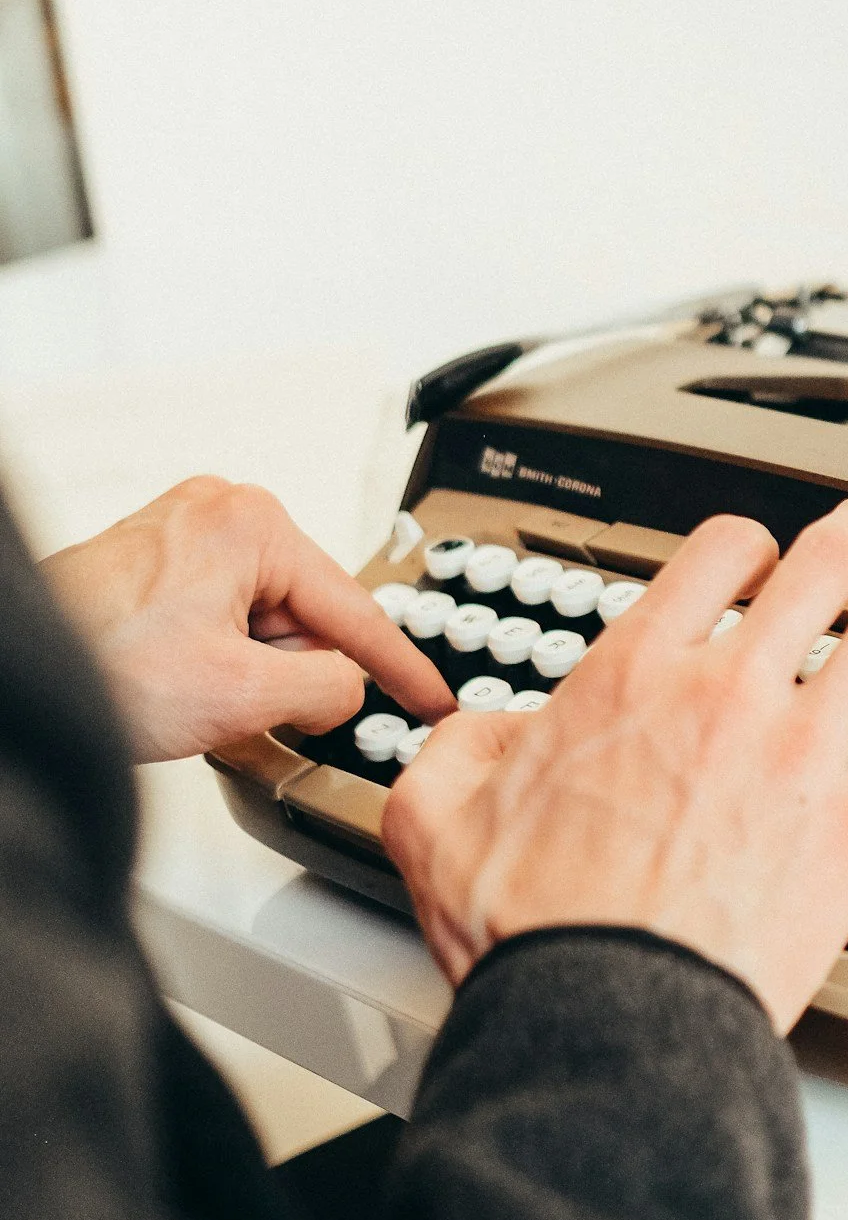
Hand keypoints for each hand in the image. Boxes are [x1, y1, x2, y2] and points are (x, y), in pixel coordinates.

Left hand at [41, 475, 454, 763]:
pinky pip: (224, 620)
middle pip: (305, 616)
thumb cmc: (96, 664)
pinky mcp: (158, 563)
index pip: (355, 608)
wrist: (18, 674)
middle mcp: (222, 513)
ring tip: (192, 695)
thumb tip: (347, 690)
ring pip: (263, 624)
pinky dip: (218, 663)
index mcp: (253, 524)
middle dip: (289, 671)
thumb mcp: (242, 693)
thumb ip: (327, 688)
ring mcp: (186, 534)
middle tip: (245, 706)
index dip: (402, 667)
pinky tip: (182, 688)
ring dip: (247, 672)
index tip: (433, 699)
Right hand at [382, 499, 847, 1029]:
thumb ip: (455, 751)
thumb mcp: (437, 819)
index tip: (757, 560)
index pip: (719, 552)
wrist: (606, 1019)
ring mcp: (804, 756)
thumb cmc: (536, 933)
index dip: (748, 544)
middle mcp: (728, 695)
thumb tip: (479, 734)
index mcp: (634, 675)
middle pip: (825, 567)